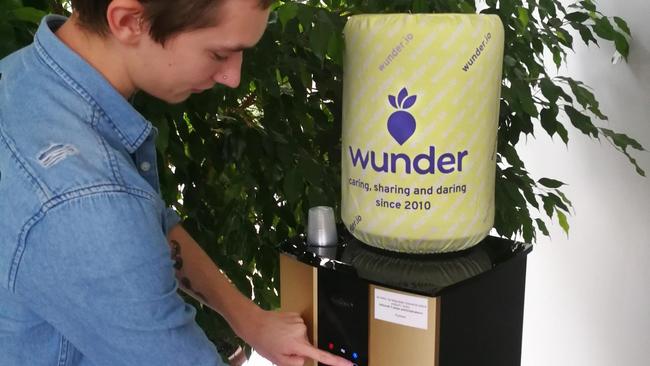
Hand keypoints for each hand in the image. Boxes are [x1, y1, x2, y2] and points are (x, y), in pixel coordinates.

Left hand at [238, 309, 352, 365]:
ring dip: (293, 339)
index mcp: (299, 344)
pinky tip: (281, 330)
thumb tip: (306, 359)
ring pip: (302, 337)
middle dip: (298, 349)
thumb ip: (296, 363)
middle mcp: (302, 331)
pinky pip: (298, 328)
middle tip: (282, 347)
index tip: (350, 364)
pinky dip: (291, 331)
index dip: (337, 362)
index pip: (322, 356)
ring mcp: (300, 322)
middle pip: (308, 346)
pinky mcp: (296, 315)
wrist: (254, 323)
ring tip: (279, 337)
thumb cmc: (264, 342)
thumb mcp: (279, 360)